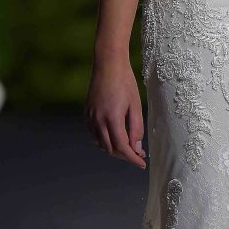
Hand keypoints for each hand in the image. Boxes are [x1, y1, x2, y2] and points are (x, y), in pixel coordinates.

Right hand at [85, 54, 146, 169]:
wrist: (108, 64)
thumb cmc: (125, 82)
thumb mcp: (136, 104)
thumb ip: (136, 128)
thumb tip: (137, 148)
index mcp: (112, 118)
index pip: (122, 147)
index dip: (132, 158)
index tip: (141, 164)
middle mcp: (98, 120)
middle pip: (111, 148)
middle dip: (124, 155)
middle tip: (137, 155)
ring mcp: (90, 117)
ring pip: (101, 144)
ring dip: (114, 149)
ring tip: (128, 147)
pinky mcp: (86, 113)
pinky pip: (94, 135)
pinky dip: (104, 141)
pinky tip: (113, 138)